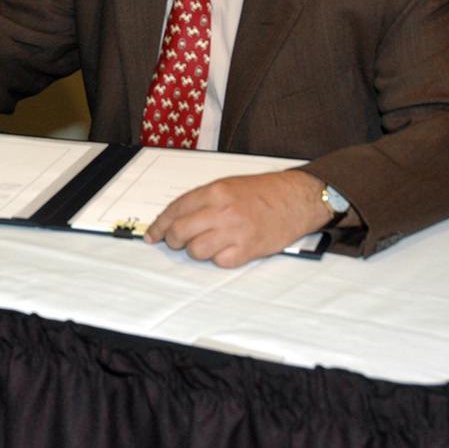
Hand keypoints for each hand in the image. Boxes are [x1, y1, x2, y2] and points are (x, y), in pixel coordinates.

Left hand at [143, 169, 331, 267]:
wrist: (296, 198)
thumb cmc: (262, 192)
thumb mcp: (227, 185)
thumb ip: (202, 200)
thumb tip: (176, 218)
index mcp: (214, 191)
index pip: (175, 210)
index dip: (159, 225)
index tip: (152, 235)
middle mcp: (222, 210)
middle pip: (180, 232)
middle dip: (172, 240)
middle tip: (175, 242)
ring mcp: (235, 231)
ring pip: (196, 250)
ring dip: (195, 251)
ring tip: (205, 245)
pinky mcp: (248, 249)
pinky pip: (220, 261)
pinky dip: (218, 259)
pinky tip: (225, 250)